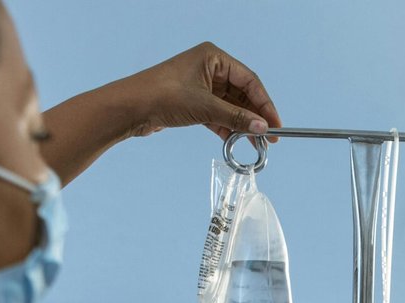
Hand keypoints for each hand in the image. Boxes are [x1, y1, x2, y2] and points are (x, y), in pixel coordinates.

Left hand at [118, 42, 281, 141]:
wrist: (130, 108)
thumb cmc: (162, 95)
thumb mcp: (205, 107)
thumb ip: (236, 118)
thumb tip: (262, 127)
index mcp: (213, 58)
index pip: (249, 80)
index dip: (265, 103)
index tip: (275, 123)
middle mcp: (209, 69)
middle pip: (241, 93)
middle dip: (255, 116)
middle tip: (269, 137)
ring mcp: (201, 86)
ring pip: (230, 106)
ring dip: (242, 124)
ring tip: (256, 143)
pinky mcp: (193, 103)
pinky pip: (218, 115)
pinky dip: (227, 127)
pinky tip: (237, 140)